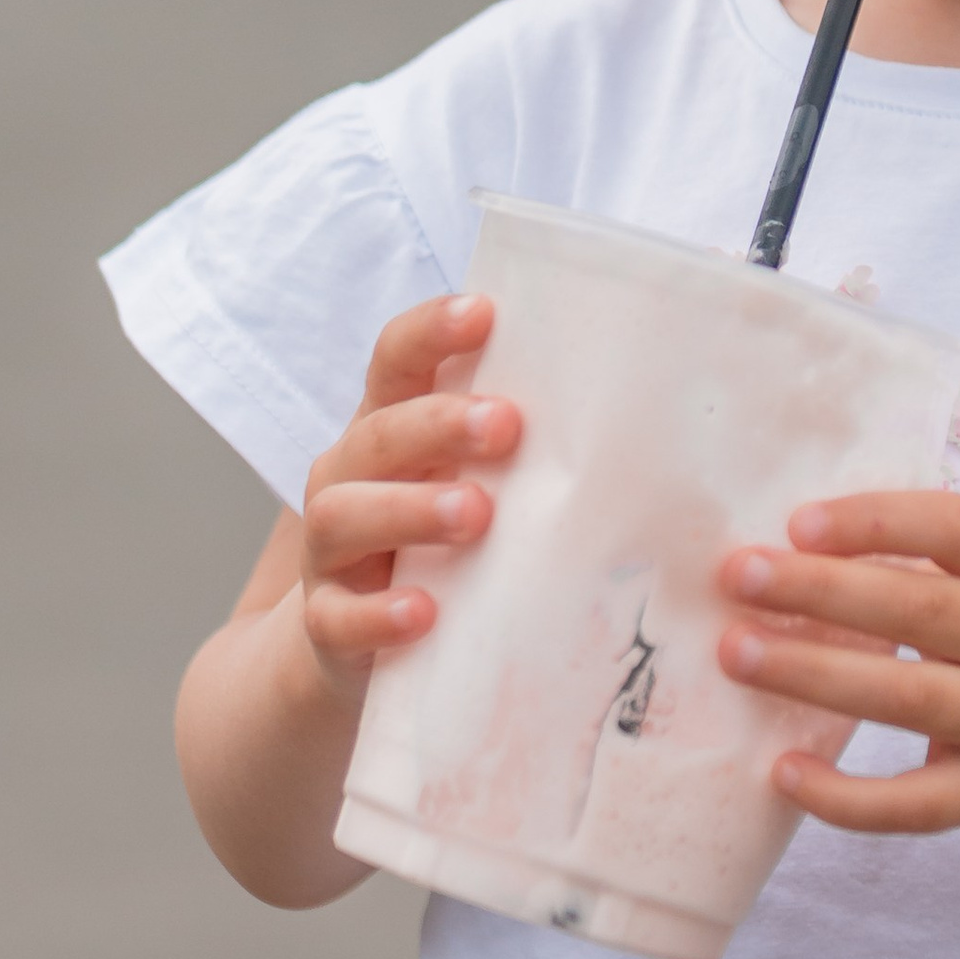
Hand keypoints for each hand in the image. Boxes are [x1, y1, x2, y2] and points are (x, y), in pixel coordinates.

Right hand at [294, 292, 519, 699]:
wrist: (358, 645)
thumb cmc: (440, 544)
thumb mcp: (471, 482)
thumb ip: (514, 445)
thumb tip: (631, 402)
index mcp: (388, 430)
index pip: (395, 361)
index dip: (431, 332)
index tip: (484, 314)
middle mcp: (348, 480)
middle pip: (377, 434)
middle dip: (439, 424)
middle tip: (508, 425)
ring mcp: (329, 554)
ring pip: (344, 516)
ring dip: (410, 509)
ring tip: (476, 514)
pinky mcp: (328, 624)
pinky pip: (339, 617)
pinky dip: (379, 613)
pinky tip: (425, 612)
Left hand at [718, 488, 959, 845]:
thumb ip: (938, 573)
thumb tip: (796, 551)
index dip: (878, 520)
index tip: (798, 523)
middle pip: (922, 611)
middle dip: (821, 591)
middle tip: (739, 578)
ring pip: (909, 698)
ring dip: (815, 675)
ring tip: (740, 656)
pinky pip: (914, 803)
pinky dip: (845, 794)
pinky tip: (785, 772)